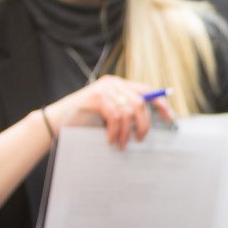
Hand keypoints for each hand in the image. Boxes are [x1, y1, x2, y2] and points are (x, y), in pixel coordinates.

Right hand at [43, 75, 173, 148]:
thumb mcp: (109, 116)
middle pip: (141, 103)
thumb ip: (126, 114)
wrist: (56, 122)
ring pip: (129, 111)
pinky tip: (110, 140)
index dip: (161, 104)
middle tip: (139, 140)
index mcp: (120, 85)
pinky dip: (115, 130)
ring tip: (121, 144)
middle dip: (143, 124)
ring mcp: (105, 88)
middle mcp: (114, 83)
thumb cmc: (84, 121)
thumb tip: (147, 126)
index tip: (170, 118)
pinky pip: (115, 115)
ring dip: (127, 131)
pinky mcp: (96, 97)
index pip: (148, 91)